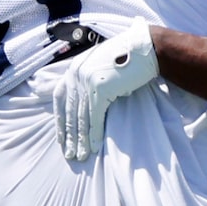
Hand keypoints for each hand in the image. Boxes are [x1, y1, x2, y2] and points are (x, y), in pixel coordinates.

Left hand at [54, 23, 157, 159]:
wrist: (146, 48)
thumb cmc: (128, 57)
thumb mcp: (101, 64)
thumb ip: (90, 77)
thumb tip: (88, 98)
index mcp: (74, 67)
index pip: (60, 98)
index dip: (60, 119)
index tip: (61, 136)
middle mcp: (77, 74)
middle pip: (69, 111)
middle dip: (69, 135)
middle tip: (69, 154)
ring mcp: (87, 81)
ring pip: (81, 117)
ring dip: (81, 140)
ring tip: (81, 156)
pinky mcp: (100, 89)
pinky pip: (95, 117)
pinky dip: (94, 135)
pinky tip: (94, 148)